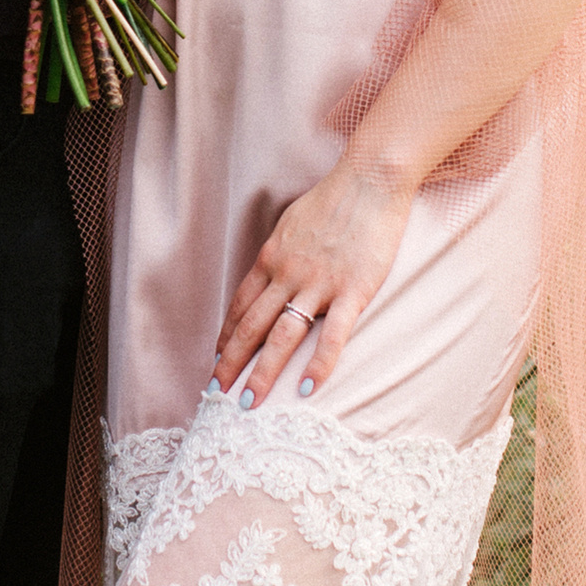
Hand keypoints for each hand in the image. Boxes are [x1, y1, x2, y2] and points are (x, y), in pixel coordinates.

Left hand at [214, 159, 413, 406]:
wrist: (369, 180)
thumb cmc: (334, 199)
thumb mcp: (292, 223)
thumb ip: (281, 251)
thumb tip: (271, 270)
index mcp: (272, 257)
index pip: (241, 305)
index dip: (227, 335)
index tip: (216, 358)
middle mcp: (287, 275)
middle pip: (251, 327)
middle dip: (231, 363)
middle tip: (216, 394)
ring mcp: (319, 285)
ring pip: (282, 336)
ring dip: (262, 373)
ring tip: (249, 405)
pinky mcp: (352, 291)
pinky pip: (332, 336)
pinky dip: (317, 365)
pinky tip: (305, 390)